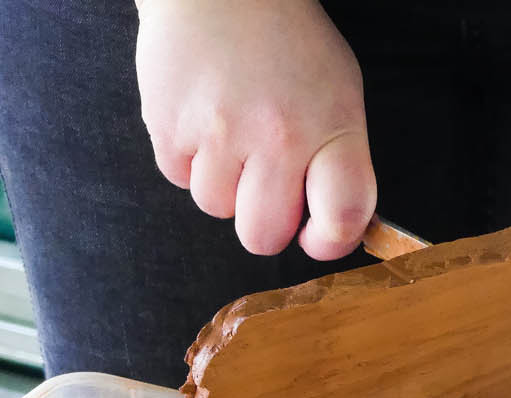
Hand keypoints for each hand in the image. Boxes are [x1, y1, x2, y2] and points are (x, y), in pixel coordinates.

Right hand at [135, 0, 375, 259]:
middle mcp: (277, 134)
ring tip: (230, 131)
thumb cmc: (285, 42)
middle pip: (262, 236)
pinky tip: (202, 118)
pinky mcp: (169, 126)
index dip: (329, 241)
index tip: (317, 234)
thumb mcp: (336, 91)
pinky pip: (178, 178)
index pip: (341, 217)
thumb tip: (324, 225)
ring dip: (222, 183)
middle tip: (264, 187)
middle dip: (262, 222)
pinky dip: (188, 158)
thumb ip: (335, 158)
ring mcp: (218, 132)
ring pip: (214, 208)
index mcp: (332, 125)